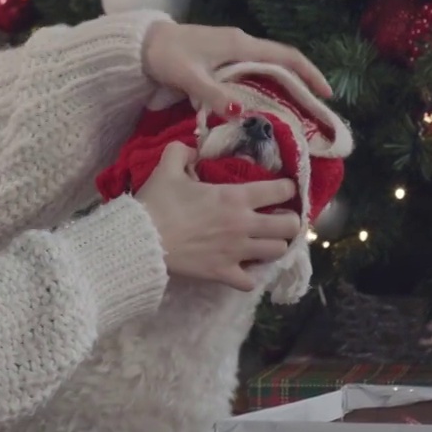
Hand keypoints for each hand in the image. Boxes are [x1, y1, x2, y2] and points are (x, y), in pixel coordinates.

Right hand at [135, 142, 302, 291]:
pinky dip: (251, 277)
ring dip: (274, 246)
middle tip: (279, 218)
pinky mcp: (224, 273)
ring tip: (265, 242)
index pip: (280, 191)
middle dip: (290, 221)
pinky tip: (244, 269)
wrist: (142, 239)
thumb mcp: (167, 167)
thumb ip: (182, 152)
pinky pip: (251, 282)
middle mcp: (243, 224)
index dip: (288, 188)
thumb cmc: (157, 202)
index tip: (284, 188)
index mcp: (235, 197)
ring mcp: (236, 252)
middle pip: (289, 226)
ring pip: (277, 252)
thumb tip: (192, 150)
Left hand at [141, 22, 331, 117]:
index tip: (326, 94)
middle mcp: (241, 44)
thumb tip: (239, 112)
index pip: (286, 56)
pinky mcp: (223, 57)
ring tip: (297, 112)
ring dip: (284, 86)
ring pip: (268, 67)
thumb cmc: (166, 56)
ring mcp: (232, 49)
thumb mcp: (189, 77)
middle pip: (282, 62)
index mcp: (239, 45)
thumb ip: (213, 94)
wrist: (143, 44)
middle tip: (316, 111)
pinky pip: (253, 70)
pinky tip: (266, 104)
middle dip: (302, 83)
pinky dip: (265, 85)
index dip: (309, 74)